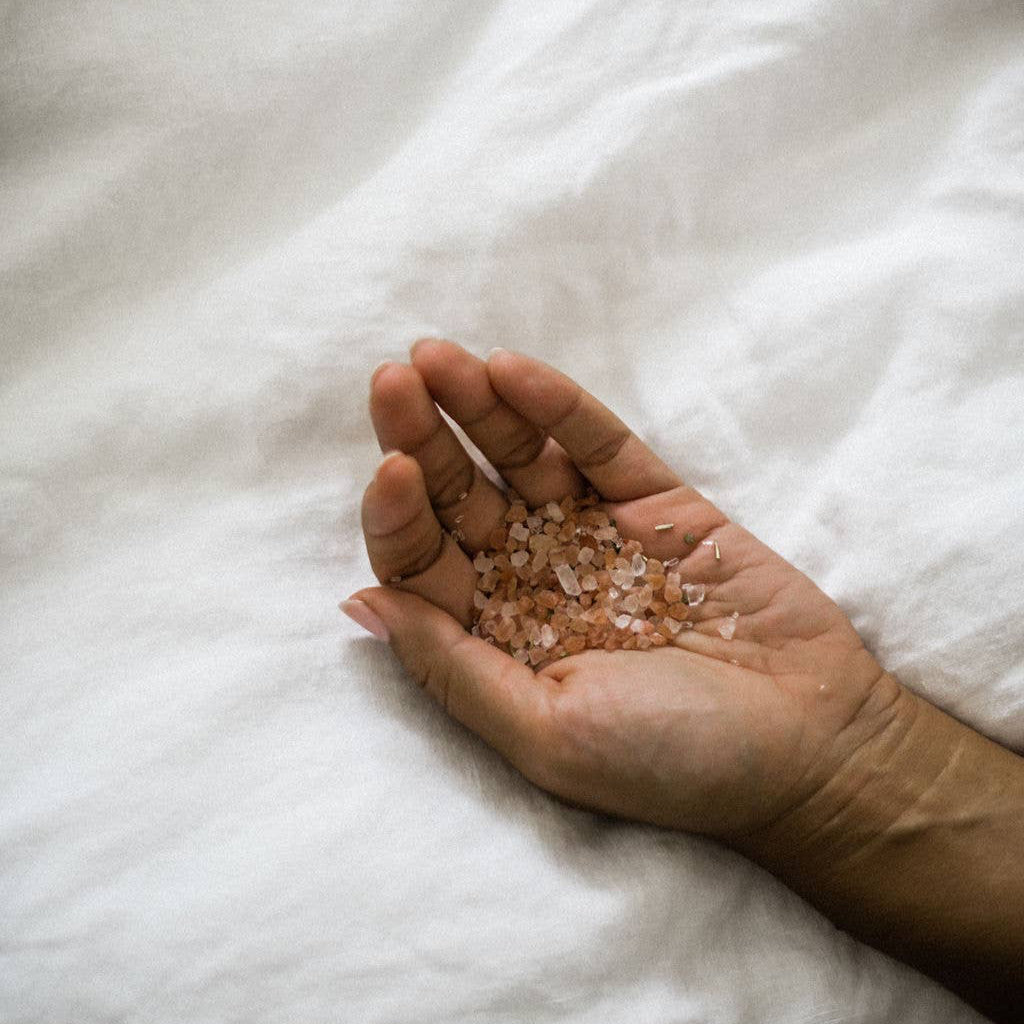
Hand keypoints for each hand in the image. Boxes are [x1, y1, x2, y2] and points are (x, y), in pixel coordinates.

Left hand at [345, 339, 899, 841]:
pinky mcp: (655, 502)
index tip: (393, 471)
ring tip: (436, 356)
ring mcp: (594, 534)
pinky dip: (557, 407)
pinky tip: (514, 371)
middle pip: (460, 498)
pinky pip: (597, 444)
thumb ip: (452, 668)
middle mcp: (534, 580)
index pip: (422, 563)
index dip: (397, 516)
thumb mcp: (545, 733)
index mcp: (496, 639)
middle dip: (422, 438)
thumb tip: (359, 605)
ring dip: (478, 406)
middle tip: (393, 380)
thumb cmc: (671, 762)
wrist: (810, 745)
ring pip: (521, 458)